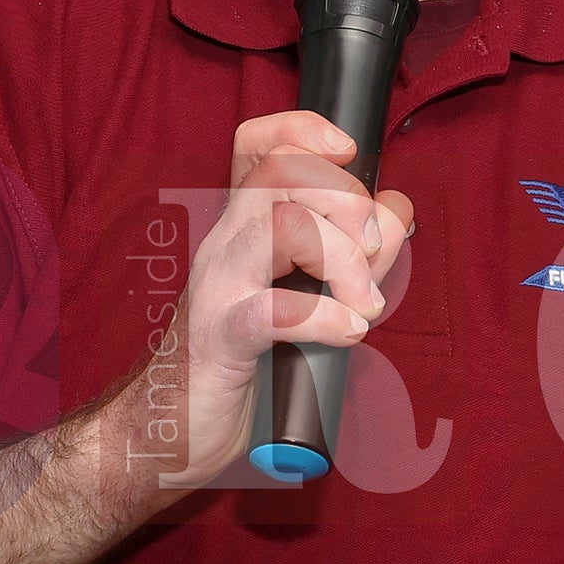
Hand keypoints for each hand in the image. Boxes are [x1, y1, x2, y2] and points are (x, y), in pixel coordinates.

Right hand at [163, 109, 412, 488]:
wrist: (166, 433)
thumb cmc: (239, 367)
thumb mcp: (301, 298)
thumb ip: (348, 255)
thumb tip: (396, 214)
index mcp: (241, 231)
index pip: (258, 148)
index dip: (303, 130)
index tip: (347, 152)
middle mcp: (224, 246)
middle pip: (285, 174)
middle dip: (348, 204)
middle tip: (372, 259)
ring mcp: (218, 289)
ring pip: (285, 227)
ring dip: (344, 262)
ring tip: (362, 306)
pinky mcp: (221, 340)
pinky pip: (274, 309)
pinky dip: (325, 318)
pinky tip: (346, 334)